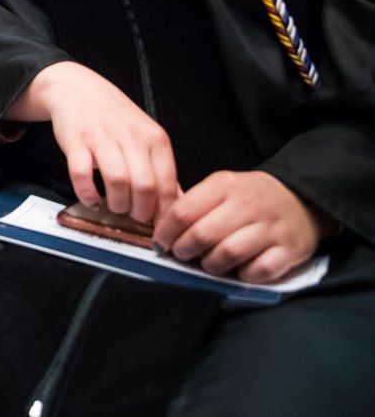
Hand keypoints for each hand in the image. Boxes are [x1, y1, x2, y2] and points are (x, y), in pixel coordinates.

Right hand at [10, 61, 180, 224]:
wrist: (78, 89)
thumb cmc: (114, 117)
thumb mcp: (146, 137)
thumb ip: (160, 169)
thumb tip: (177, 205)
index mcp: (155, 139)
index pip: (168, 185)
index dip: (163, 214)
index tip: (157, 227)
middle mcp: (131, 137)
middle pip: (144, 187)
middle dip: (140, 212)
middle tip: (134, 216)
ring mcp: (102, 138)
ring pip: (117, 181)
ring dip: (116, 204)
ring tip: (113, 206)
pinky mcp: (76, 141)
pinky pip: (82, 174)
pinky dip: (87, 193)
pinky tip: (91, 197)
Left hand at [154, 171, 333, 283]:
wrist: (301, 199)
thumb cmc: (250, 197)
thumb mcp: (221, 188)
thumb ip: (195, 205)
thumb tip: (163, 232)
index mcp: (225, 186)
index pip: (183, 212)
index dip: (166, 232)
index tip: (161, 243)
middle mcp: (248, 205)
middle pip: (202, 234)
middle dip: (184, 251)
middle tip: (182, 255)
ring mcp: (271, 228)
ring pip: (229, 253)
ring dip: (212, 265)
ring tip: (209, 264)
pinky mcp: (290, 250)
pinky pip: (259, 270)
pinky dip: (244, 275)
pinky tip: (240, 270)